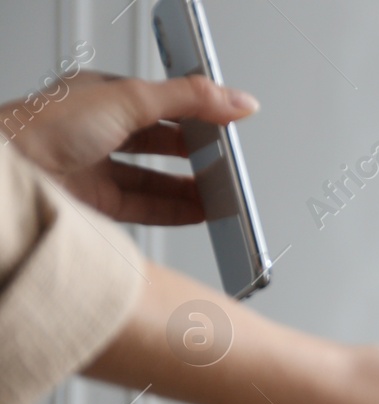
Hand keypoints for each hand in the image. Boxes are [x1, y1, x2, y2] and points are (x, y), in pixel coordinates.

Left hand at [5, 72, 258, 224]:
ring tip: (221, 192)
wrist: (13, 173)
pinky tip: (200, 211)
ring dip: (189, 187)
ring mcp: (94, 169)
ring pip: (153, 179)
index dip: (194, 111)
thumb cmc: (44, 127)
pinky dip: (175, 210)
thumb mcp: (129, 98)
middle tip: (226, 159)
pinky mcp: (96, 203)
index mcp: (101, 96)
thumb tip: (237, 100)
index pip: (159, 102)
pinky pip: (145, 207)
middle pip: (158, 143)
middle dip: (195, 152)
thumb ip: (188, 98)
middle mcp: (96, 132)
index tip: (228, 121)